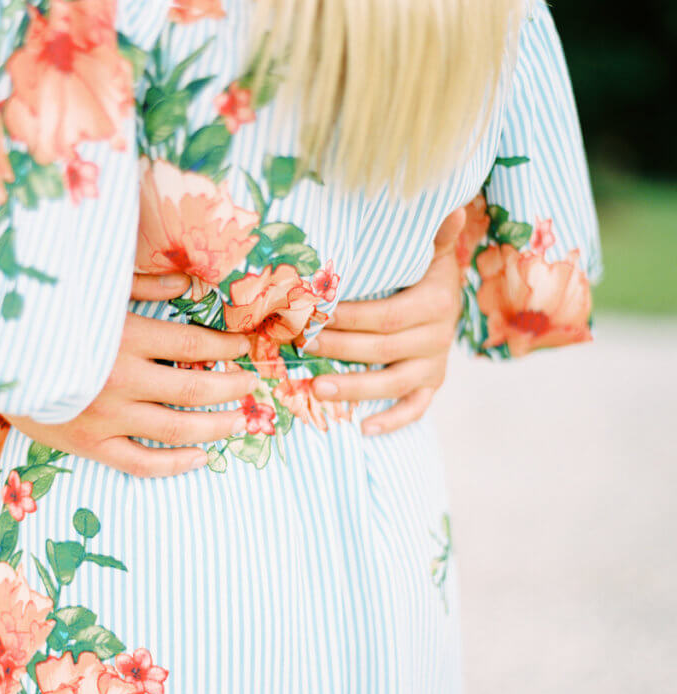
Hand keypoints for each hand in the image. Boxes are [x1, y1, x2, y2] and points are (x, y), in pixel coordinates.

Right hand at [6, 274, 257, 477]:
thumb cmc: (46, 319)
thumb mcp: (92, 292)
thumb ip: (142, 286)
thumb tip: (189, 283)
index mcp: (123, 336)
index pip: (191, 342)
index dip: (225, 345)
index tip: (244, 346)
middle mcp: (120, 379)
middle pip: (193, 387)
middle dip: (231, 386)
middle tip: (252, 384)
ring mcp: (106, 417)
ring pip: (176, 429)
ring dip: (216, 426)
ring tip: (240, 421)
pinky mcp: (91, 445)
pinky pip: (142, 463)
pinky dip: (175, 465)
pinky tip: (201, 458)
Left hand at [308, 208, 466, 434]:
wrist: (449, 294)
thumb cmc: (423, 270)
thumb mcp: (428, 250)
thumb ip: (433, 235)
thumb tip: (449, 206)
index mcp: (435, 302)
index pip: (386, 315)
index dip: (349, 318)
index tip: (313, 315)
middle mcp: (438, 336)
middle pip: (382, 349)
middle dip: (338, 348)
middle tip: (301, 346)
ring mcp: (435, 364)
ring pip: (394, 382)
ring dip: (355, 387)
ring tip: (316, 388)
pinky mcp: (432, 384)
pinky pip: (416, 407)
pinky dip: (394, 420)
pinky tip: (365, 429)